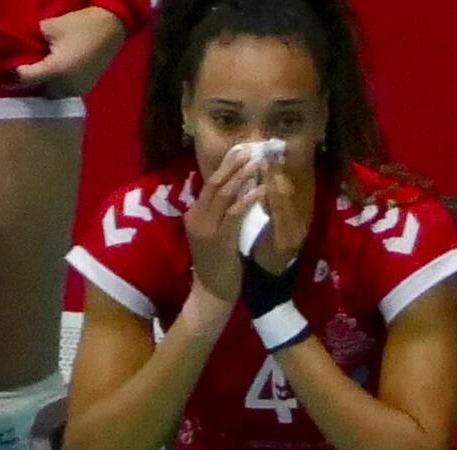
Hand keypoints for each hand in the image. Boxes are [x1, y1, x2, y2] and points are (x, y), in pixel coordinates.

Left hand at [13, 4, 130, 93]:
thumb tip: (24, 50)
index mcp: (57, 70)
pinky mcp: (85, 89)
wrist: (110, 28)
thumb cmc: (80, 24)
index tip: (3, 74)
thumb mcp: (50, 26)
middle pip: (39, 90)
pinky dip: (56, 85)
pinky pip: (64, 91)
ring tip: (35, 76)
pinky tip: (52, 76)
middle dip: (29, 83)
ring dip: (43, 86)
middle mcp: (66, 86)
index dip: (14, 75)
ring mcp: (77, 90)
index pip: (28, 78)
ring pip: (52, 93)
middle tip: (18, 75)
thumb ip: (34, 41)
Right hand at [183, 141, 297, 316]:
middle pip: (214, 182)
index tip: (239, 151)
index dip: (225, 166)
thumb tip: (234, 191)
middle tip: (249, 149)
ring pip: (225, 193)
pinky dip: (249, 199)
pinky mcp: (220, 238)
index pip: (209, 183)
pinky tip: (262, 190)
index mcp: (194, 214)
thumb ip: (219, 214)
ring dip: (243, 176)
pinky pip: (236, 212)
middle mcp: (196, 217)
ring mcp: (207, 228)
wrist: (212, 293)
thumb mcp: (213, 235)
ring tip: (258, 163)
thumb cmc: (216, 265)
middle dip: (233, 164)